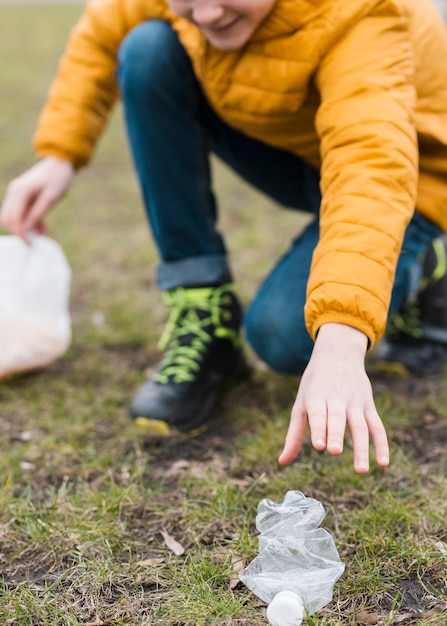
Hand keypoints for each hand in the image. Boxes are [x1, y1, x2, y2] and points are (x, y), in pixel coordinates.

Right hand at [0, 156, 74, 240]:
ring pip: (13, 217)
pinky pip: (20, 212)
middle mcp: (14, 192)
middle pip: (8, 219)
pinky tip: (43, 226)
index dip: (20, 233)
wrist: (59, 162)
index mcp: (20, 192)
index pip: (13, 218)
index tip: (31, 244)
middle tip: (37, 239)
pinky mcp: (21, 196)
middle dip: (21, 232)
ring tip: (44, 230)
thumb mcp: (51, 197)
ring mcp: (16, 193)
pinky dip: (29, 221)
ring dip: (26, 227)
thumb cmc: (58, 178)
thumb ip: (38, 213)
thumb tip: (27, 228)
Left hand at [279, 323, 389, 472]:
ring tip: (361, 470)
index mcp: (316, 397)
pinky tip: (383, 463)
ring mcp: (355, 402)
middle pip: (338, 419)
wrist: (338, 353)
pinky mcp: (369, 405)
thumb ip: (293, 435)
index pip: (317, 414)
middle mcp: (336, 399)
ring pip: (360, 426)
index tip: (318, 445)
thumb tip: (282, 462)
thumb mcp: (301, 404)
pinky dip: (382, 444)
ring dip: (362, 448)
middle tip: (334, 452)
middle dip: (336, 435)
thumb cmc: (314, 385)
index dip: (318, 428)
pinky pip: (377, 426)